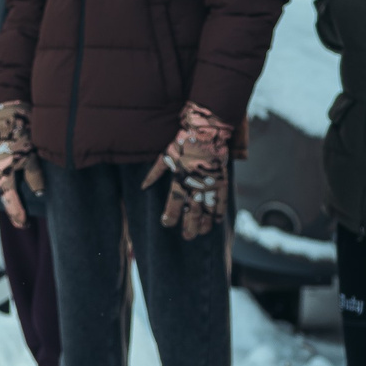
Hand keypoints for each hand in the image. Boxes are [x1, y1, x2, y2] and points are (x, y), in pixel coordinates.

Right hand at [0, 102, 45, 226]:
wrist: (11, 107)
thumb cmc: (20, 129)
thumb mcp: (30, 152)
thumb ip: (34, 174)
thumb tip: (39, 194)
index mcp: (2, 170)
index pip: (9, 197)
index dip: (17, 213)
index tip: (24, 225)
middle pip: (6, 194)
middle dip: (14, 209)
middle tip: (22, 224)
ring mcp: (0, 160)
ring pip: (7, 185)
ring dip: (13, 198)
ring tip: (20, 212)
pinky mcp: (5, 154)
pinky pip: (9, 175)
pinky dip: (13, 186)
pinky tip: (18, 189)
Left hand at [139, 102, 233, 239]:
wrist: (207, 129)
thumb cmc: (184, 140)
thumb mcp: (165, 155)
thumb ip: (154, 173)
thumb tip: (143, 187)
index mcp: (181, 177)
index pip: (175, 202)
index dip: (171, 215)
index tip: (167, 224)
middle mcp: (196, 183)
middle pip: (193, 210)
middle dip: (189, 225)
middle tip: (186, 236)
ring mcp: (211, 183)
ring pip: (208, 209)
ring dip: (204, 223)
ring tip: (200, 233)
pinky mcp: (222, 180)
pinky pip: (222, 200)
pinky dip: (219, 212)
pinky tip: (216, 223)